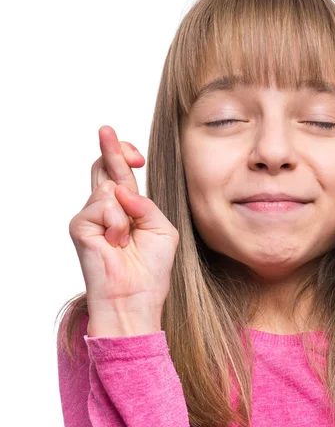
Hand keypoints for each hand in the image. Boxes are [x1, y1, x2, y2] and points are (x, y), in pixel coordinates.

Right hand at [68, 126, 178, 335]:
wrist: (137, 297)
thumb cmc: (151, 268)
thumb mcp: (162, 229)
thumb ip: (146, 204)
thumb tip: (121, 188)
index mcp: (126, 208)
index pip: (120, 174)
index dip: (124, 156)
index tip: (136, 156)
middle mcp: (106, 209)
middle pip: (104, 168)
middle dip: (111, 149)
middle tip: (106, 129)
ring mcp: (90, 217)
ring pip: (109, 189)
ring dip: (127, 214)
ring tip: (126, 241)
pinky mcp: (80, 226)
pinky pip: (104, 206)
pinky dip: (118, 223)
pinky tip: (116, 244)